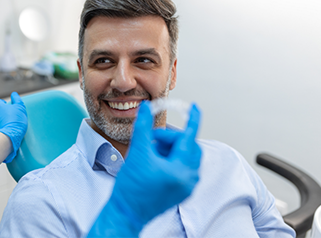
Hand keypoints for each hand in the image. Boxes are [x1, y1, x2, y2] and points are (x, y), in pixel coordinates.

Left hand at [0, 92, 27, 162]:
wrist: (6, 138)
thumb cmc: (14, 123)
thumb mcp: (20, 108)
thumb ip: (17, 100)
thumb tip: (14, 94)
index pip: (1, 102)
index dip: (7, 105)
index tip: (12, 110)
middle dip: (3, 114)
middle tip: (11, 119)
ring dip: (0, 122)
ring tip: (9, 127)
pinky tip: (5, 132)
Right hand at [88, 101, 201, 236]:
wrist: (125, 213)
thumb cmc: (131, 188)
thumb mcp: (137, 153)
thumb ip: (144, 128)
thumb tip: (146, 108)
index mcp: (181, 170)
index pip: (191, 137)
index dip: (193, 119)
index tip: (195, 107)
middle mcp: (188, 179)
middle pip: (188, 147)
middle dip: (171, 138)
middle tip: (152, 139)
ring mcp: (186, 187)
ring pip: (184, 157)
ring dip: (169, 149)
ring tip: (150, 151)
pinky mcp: (180, 191)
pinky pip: (181, 167)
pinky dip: (170, 159)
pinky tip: (153, 161)